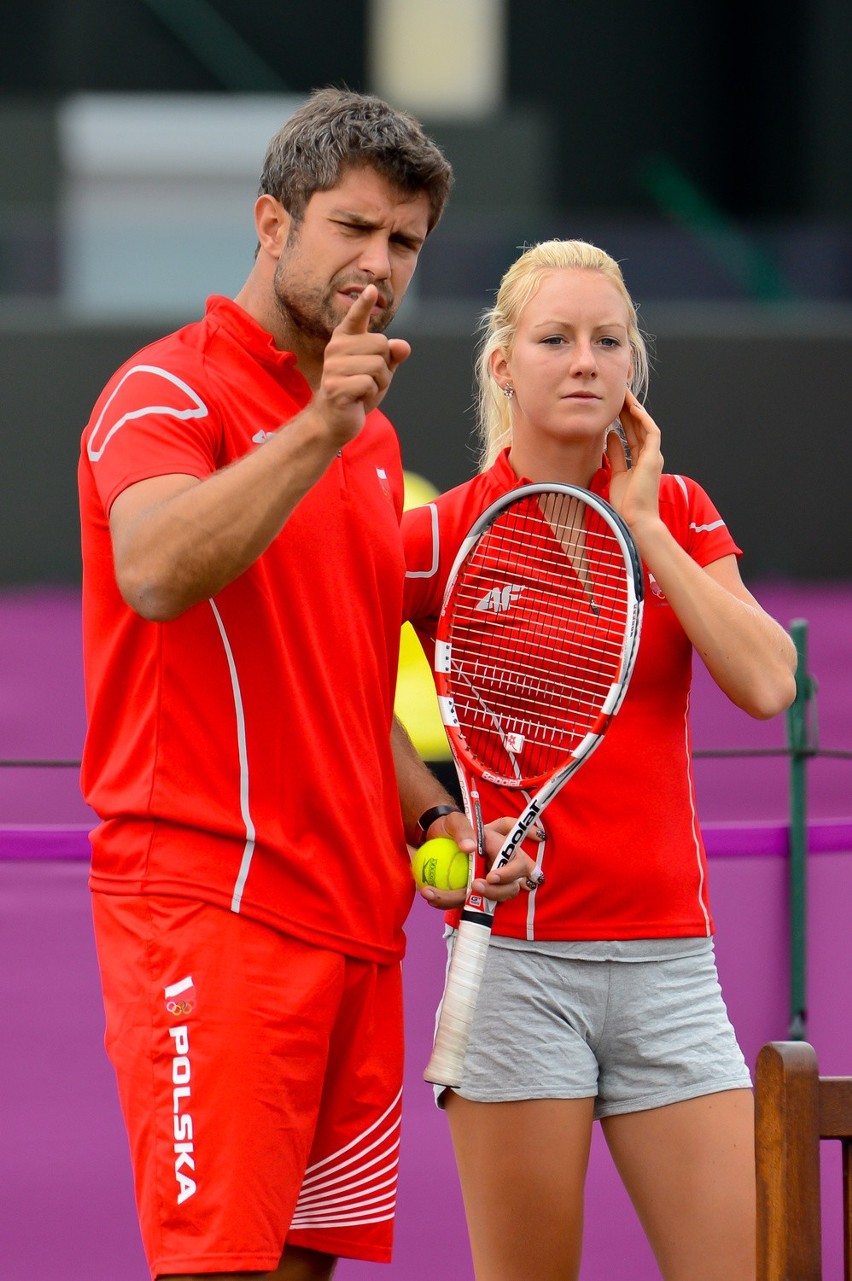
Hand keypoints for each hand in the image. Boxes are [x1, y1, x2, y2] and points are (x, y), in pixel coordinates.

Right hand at [313, 284, 410, 446]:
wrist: (334, 419)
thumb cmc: (357, 390)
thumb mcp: (379, 370)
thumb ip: (392, 355)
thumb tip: (403, 346)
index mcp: (345, 339)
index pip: (356, 317)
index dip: (364, 304)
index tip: (371, 288)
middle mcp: (336, 348)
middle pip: (382, 344)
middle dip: (384, 366)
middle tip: (368, 379)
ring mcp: (334, 367)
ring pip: (378, 365)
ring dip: (379, 382)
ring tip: (363, 389)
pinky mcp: (336, 387)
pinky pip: (370, 383)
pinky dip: (371, 394)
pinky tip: (357, 399)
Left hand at [417, 812, 543, 910]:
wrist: (436, 838)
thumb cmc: (451, 827)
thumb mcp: (455, 821)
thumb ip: (463, 830)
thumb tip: (470, 847)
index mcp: (503, 849)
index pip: (517, 864)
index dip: (509, 874)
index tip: (490, 876)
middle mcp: (501, 870)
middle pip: (509, 889)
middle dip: (495, 893)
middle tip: (473, 887)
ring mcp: (488, 885)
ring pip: (487, 901)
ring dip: (464, 901)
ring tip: (437, 894)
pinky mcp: (473, 895)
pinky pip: (465, 904)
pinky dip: (448, 902)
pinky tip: (430, 896)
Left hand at [607, 389, 663, 532]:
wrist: (635, 519)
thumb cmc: (626, 503)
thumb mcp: (616, 474)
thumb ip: (615, 454)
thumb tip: (610, 435)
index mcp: (642, 460)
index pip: (633, 433)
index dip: (624, 418)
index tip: (614, 406)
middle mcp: (650, 455)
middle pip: (639, 426)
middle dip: (629, 409)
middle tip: (618, 393)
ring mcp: (653, 456)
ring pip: (645, 425)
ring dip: (635, 409)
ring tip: (624, 394)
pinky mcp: (654, 457)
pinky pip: (651, 432)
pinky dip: (643, 419)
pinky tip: (633, 408)